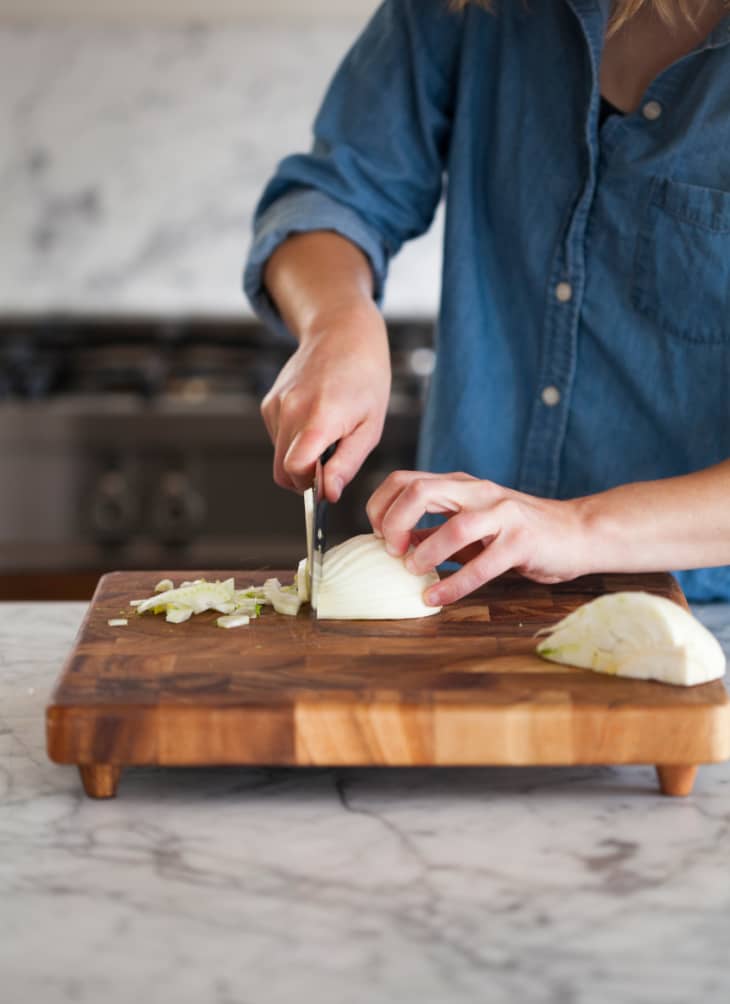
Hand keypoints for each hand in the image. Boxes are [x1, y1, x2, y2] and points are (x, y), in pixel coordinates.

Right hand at [261, 301, 390, 500]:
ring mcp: (276, 405)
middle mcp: (291, 410)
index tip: (328, 483)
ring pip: (279, 455)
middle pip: (282, 470)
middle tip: (331, 465)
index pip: (294, 469)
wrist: (343, 333)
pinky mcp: (269, 402)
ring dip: (301, 457)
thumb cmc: (365, 378)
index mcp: (320, 417)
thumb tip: (329, 494)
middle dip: (304, 479)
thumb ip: (347, 463)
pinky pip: (277, 438)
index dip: (309, 486)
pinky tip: (315, 420)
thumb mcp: (370, 425)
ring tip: (329, 433)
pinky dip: (294, 440)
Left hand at [366, 471, 588, 605]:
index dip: (381, 507)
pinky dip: (453, 585)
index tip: (379, 536)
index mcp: (459, 484)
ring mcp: (502, 513)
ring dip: (424, 553)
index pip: (403, 480)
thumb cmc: (518, 531)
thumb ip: (434, 531)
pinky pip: (482, 565)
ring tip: (414, 572)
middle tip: (392, 551)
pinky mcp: (522, 540)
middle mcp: (477, 492)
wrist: (577, 532)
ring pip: (453, 527)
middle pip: (419, 491)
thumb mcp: (470, 525)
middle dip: (394, 523)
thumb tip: (392, 545)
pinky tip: (437, 599)